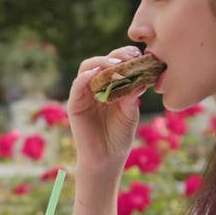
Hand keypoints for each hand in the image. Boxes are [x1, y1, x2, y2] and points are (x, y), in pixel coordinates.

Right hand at [67, 45, 147, 171]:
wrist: (107, 159)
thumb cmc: (119, 136)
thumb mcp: (130, 113)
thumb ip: (132, 96)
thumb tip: (141, 79)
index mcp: (111, 86)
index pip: (115, 63)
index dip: (125, 56)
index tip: (138, 55)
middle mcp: (96, 87)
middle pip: (101, 62)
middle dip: (116, 56)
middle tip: (129, 57)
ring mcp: (84, 94)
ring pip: (87, 69)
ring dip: (101, 63)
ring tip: (116, 66)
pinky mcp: (74, 104)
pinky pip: (77, 86)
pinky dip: (85, 77)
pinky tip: (96, 74)